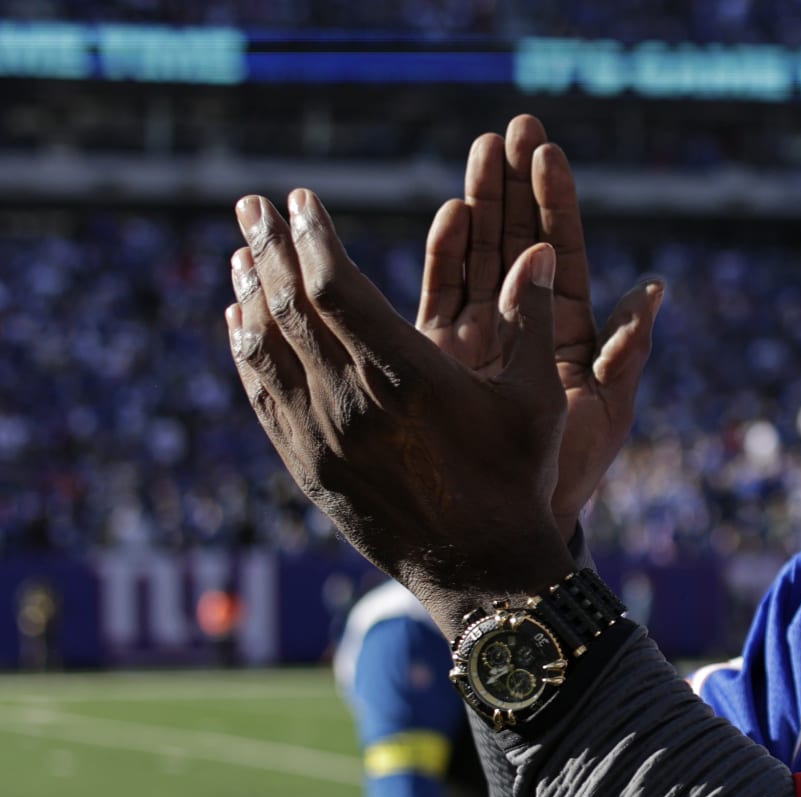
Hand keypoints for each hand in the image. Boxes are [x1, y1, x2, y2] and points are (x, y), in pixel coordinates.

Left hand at [225, 188, 571, 633]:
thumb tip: (540, 252)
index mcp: (406, 376)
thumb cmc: (518, 480)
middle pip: (288, 308)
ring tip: (240, 254)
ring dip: (249, 294)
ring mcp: (322, 437)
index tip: (301, 201)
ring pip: (267, 350)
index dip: (312, 238)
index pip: (337, 287)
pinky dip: (246, 353)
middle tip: (251, 205)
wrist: (481, 570)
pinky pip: (263, 397)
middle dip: (267, 249)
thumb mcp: (537, 399)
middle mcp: (352, 402)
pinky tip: (241, 325)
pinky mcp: (309, 467)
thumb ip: (531, 321)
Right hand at [416, 115, 663, 540]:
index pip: (559, 251)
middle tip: (511, 127)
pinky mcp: (438, 354)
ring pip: (478, 254)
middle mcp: (520, 322)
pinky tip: (451, 215)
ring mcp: (477, 334)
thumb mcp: (609, 410)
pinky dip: (445, 255)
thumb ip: (626, 350)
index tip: (547, 151)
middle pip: (516, 238)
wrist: (519, 522)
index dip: (554, 201)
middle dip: (513, 183)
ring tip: (479, 151)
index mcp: (566, 329)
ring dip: (479, 202)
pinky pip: (440, 294)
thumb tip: (654, 288)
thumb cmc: (571, 471)